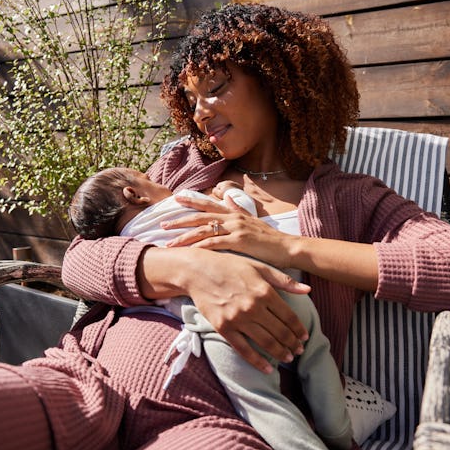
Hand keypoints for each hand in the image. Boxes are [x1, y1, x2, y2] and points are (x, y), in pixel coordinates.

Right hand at [139, 246, 309, 372]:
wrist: (198, 271)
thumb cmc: (230, 266)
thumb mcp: (259, 267)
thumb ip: (284, 280)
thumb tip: (308, 290)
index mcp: (264, 291)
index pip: (289, 316)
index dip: (299, 329)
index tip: (304, 337)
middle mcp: (253, 307)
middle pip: (280, 332)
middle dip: (293, 344)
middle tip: (299, 351)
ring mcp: (238, 319)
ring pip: (266, 342)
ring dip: (280, 353)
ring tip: (288, 358)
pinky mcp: (224, 328)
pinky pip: (244, 350)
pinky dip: (257, 362)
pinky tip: (267, 369)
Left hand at [161, 194, 297, 269]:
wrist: (288, 248)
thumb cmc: (270, 239)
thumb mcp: (253, 220)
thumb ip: (239, 209)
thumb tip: (229, 198)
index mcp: (235, 213)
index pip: (209, 205)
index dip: (191, 201)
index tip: (176, 199)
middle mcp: (233, 217)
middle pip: (200, 217)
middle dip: (179, 221)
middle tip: (162, 225)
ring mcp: (236, 229)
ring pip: (204, 231)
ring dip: (184, 237)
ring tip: (169, 243)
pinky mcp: (239, 241)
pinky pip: (215, 243)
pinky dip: (200, 246)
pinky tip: (188, 251)